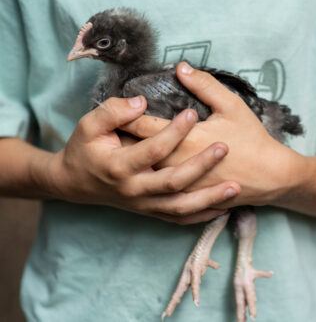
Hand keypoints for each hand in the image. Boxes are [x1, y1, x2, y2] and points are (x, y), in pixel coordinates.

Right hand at [45, 96, 240, 223]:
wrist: (75, 184)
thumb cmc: (84, 150)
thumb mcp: (88, 125)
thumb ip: (113, 111)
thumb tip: (141, 102)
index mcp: (119, 166)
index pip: (153, 149)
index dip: (174, 131)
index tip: (193, 112)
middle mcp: (134, 190)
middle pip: (173, 181)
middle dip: (201, 165)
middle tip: (224, 148)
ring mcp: (144, 205)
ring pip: (181, 206)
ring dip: (209, 199)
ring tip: (235, 187)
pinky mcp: (151, 212)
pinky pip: (179, 219)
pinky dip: (201, 216)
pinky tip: (223, 208)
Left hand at [122, 63, 309, 209]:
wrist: (270, 177)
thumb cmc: (252, 139)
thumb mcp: (232, 106)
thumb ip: (205, 85)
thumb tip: (180, 67)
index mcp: (183, 140)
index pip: (142, 125)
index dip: (127, 113)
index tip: (117, 104)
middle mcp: (175, 165)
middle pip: (136, 150)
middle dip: (119, 137)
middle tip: (106, 127)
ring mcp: (180, 185)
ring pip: (143, 172)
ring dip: (129, 159)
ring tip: (115, 148)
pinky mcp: (187, 197)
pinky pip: (157, 189)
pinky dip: (146, 178)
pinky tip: (140, 172)